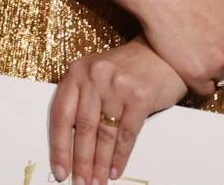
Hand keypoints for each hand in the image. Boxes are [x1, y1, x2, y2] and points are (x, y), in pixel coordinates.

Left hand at [50, 38, 187, 184]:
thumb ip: (83, 102)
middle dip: (81, 162)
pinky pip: (126, 134)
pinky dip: (120, 156)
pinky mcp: (140, 96)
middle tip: (81, 182)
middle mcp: (95, 76)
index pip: (61, 116)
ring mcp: (118, 86)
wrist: (165, 52)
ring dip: (100, 164)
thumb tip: (72, 148)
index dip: (59, 148)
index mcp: (78, 72)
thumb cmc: (129, 67)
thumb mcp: (98, 76)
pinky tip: (116, 169)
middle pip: (82, 129)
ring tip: (98, 181)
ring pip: (104, 134)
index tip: (60, 170)